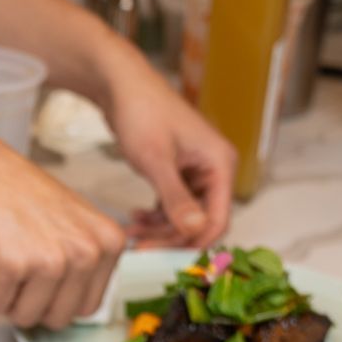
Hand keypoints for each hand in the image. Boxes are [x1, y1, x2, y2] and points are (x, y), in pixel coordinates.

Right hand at [0, 122, 127, 328]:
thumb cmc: (14, 193)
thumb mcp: (73, 222)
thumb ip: (84, 260)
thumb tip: (77, 304)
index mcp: (108, 243)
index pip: (89, 306)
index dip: (57, 296)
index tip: (42, 270)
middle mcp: (86, 252)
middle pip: (59, 318)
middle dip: (32, 301)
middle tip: (19, 264)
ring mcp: (50, 261)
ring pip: (26, 317)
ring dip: (5, 294)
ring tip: (2, 255)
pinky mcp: (12, 268)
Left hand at [100, 68, 235, 247]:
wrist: (121, 84)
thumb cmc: (141, 112)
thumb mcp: (156, 160)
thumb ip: (175, 198)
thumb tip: (195, 230)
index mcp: (220, 164)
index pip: (219, 219)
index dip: (192, 242)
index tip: (163, 256)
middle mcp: (214, 169)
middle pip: (201, 221)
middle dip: (172, 237)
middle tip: (140, 248)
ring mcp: (196, 171)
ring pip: (185, 216)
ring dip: (160, 228)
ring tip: (132, 232)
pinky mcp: (178, 171)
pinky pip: (173, 204)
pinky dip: (155, 215)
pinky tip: (135, 219)